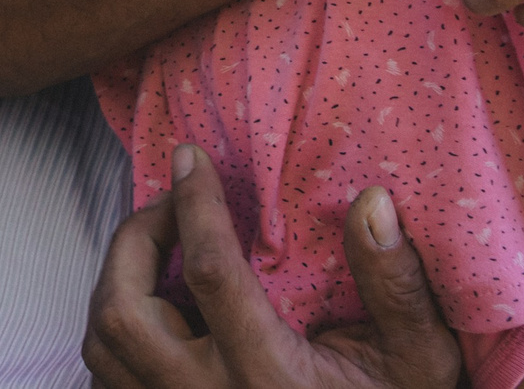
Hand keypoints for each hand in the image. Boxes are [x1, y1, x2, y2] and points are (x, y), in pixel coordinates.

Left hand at [85, 144, 463, 388]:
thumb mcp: (419, 360)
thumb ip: (399, 285)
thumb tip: (372, 201)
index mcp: (269, 377)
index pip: (211, 272)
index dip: (194, 204)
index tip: (191, 158)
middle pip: (123, 312)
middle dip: (134, 241)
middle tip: (169, 205)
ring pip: (105, 349)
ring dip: (117, 285)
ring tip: (161, 248)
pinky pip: (110, 382)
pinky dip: (119, 335)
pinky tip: (160, 308)